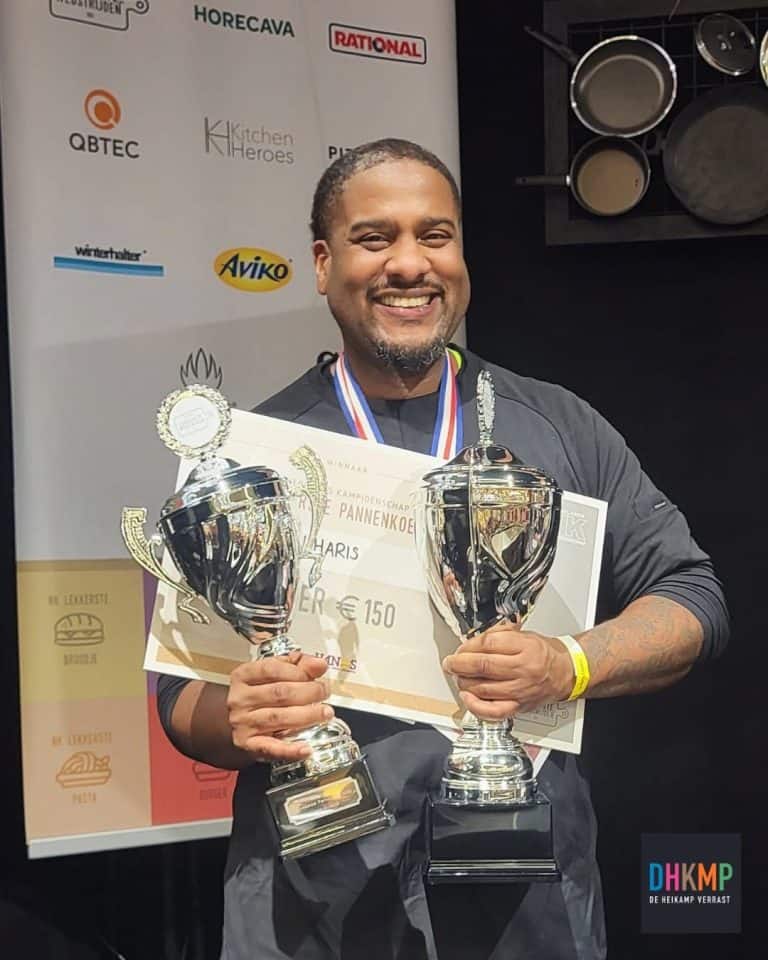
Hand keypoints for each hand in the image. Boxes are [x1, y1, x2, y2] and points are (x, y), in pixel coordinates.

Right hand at [227, 651, 333, 761]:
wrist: (241, 720)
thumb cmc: (261, 693)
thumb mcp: (276, 672)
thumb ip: (298, 665)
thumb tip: (319, 664)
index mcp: (244, 676)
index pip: (271, 669)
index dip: (298, 671)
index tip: (318, 672)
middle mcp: (240, 699)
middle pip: (278, 693)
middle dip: (308, 692)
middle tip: (325, 692)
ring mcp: (243, 722)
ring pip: (279, 717)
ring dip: (307, 715)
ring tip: (325, 713)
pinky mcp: (249, 744)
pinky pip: (271, 748)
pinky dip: (290, 749)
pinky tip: (306, 748)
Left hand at [442, 621, 573, 719]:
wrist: (566, 672)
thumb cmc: (543, 653)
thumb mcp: (523, 634)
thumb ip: (497, 635)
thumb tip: (470, 643)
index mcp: (524, 646)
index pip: (488, 643)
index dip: (468, 646)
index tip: (460, 648)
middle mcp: (523, 668)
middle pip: (483, 666)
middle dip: (459, 664)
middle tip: (450, 663)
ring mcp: (520, 690)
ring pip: (483, 688)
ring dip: (464, 682)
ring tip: (458, 676)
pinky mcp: (519, 706)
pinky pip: (493, 711)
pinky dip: (475, 706)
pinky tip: (467, 697)